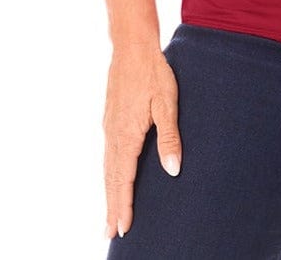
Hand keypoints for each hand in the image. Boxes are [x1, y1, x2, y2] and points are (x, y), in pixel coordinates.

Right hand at [103, 42, 182, 240]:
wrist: (132, 47)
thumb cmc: (153, 73)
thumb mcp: (166, 103)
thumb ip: (169, 138)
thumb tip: (173, 170)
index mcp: (127, 135)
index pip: (125, 179)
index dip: (124, 204)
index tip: (123, 228)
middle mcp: (113, 135)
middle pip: (111, 179)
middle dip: (112, 206)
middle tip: (110, 234)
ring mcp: (109, 127)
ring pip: (107, 168)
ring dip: (108, 192)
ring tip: (110, 215)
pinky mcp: (110, 119)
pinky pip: (107, 155)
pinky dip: (108, 174)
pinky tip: (112, 178)